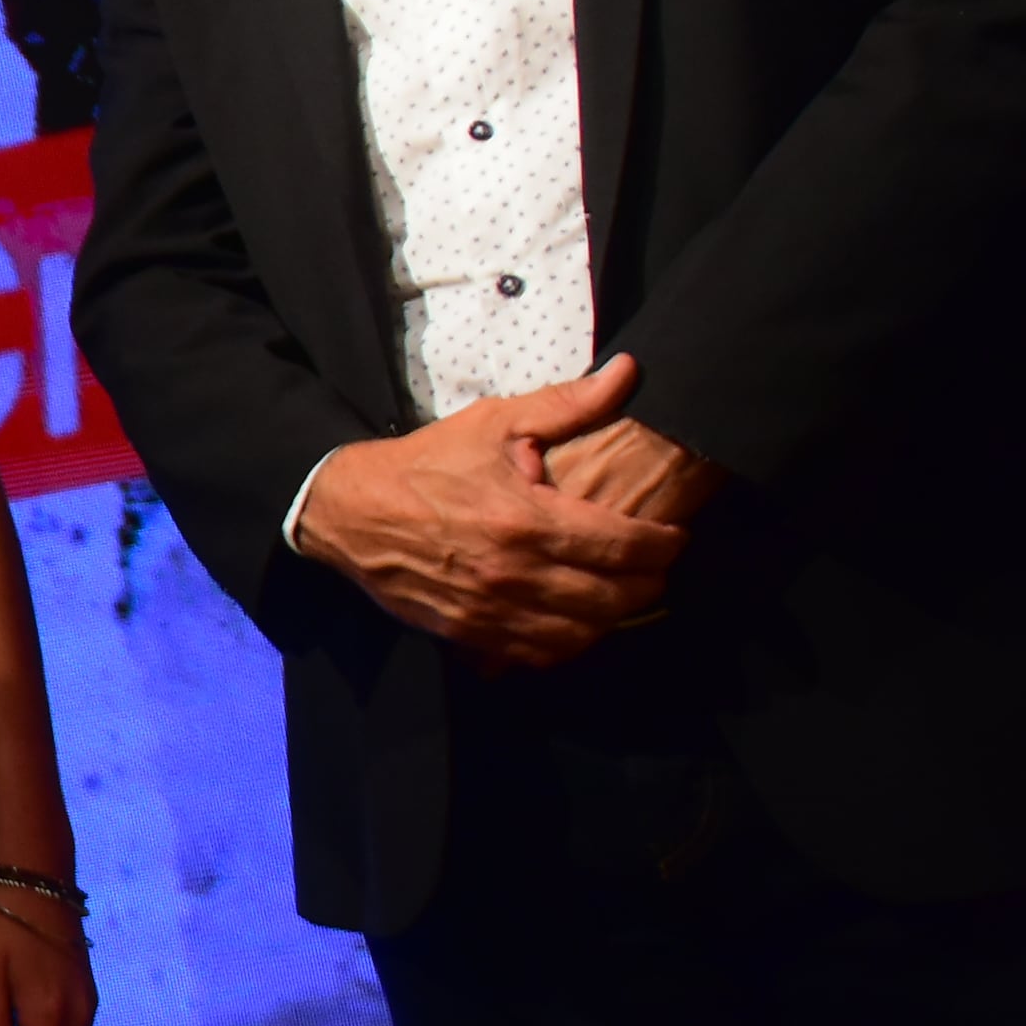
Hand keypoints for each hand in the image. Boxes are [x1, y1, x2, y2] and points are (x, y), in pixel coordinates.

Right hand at [287, 356, 686, 665]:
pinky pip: (537, 655)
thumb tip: (629, 371)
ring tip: (620, 594)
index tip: (675, 537)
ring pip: (581, 635)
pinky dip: (567, 644)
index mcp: (528, 519)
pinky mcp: (469, 634)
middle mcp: (515, 573)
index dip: (665, 546)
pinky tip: (574, 621)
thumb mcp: (495, 423)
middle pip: (614, 599)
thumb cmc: (427, 463)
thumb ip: (568, 404)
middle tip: (656, 567)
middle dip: (649, 584)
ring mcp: (491, 610)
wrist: (350, 511)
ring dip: (612, 619)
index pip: (625, 547)